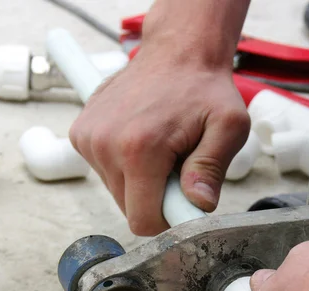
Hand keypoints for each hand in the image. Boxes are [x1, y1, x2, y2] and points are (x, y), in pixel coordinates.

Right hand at [69, 46, 249, 235]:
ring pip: (117, 191)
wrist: (177, 51)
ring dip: (140, 181)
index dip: (166, 219)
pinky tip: (141, 139)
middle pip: (128, 208)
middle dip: (154, 197)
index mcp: (139, 149)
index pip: (142, 221)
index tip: (181, 198)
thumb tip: (197, 206)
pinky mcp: (81, 134)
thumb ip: (212, 169)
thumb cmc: (204, 89)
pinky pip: (105, 171)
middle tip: (175, 166)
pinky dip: (125, 165)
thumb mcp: (228, 126)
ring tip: (160, 148)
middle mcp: (105, 145)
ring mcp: (88, 139)